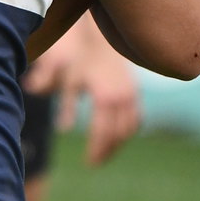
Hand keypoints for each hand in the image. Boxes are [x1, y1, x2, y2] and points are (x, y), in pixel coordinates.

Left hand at [23, 19, 142, 165]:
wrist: (100, 37)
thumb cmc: (81, 57)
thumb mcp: (69, 79)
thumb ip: (65, 104)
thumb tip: (63, 129)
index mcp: (104, 98)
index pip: (102, 133)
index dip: (96, 150)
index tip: (89, 163)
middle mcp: (121, 99)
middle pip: (117, 135)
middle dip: (107, 151)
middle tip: (95, 162)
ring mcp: (131, 95)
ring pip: (129, 128)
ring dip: (118, 143)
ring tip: (104, 152)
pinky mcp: (135, 90)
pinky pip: (136, 117)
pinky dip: (129, 130)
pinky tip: (117, 135)